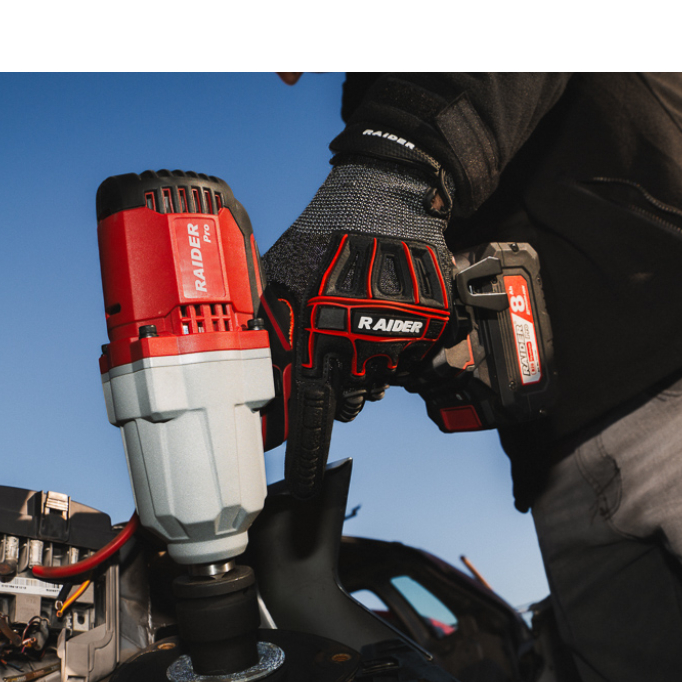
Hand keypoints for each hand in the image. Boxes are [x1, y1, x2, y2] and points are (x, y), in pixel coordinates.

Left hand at [260, 157, 455, 498]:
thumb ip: (267, 331)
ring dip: (370, 363)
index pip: (313, 413)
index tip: (304, 481)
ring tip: (363, 318)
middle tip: (337, 350)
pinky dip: (401, 343)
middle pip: (351, 402)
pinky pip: (412, 357)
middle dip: (341, 388)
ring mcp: (399, 337)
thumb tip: (249, 378)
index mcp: (318, 338)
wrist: (384, 200)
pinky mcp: (431, 327)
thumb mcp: (279, 280)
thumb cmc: (323, 239)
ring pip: (381, 379)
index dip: (308, 453)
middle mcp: (360, 344)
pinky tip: (388, 310)